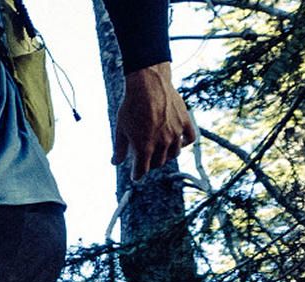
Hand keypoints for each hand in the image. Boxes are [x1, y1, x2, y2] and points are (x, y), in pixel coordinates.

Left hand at [112, 62, 196, 179]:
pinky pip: (189, 139)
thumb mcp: (121, 128)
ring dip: (166, 155)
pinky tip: (178, 142)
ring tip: (160, 151)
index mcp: (143, 147)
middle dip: (150, 163)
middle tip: (146, 159)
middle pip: (158, 163)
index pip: (141, 171)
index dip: (137, 174)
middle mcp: (162, 143)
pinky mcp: (185, 122)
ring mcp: (175, 133)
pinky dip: (184, 143)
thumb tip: (114, 162)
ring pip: (174, 154)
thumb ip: (119, 148)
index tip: (135, 175)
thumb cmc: (131, 105)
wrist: (148, 83)